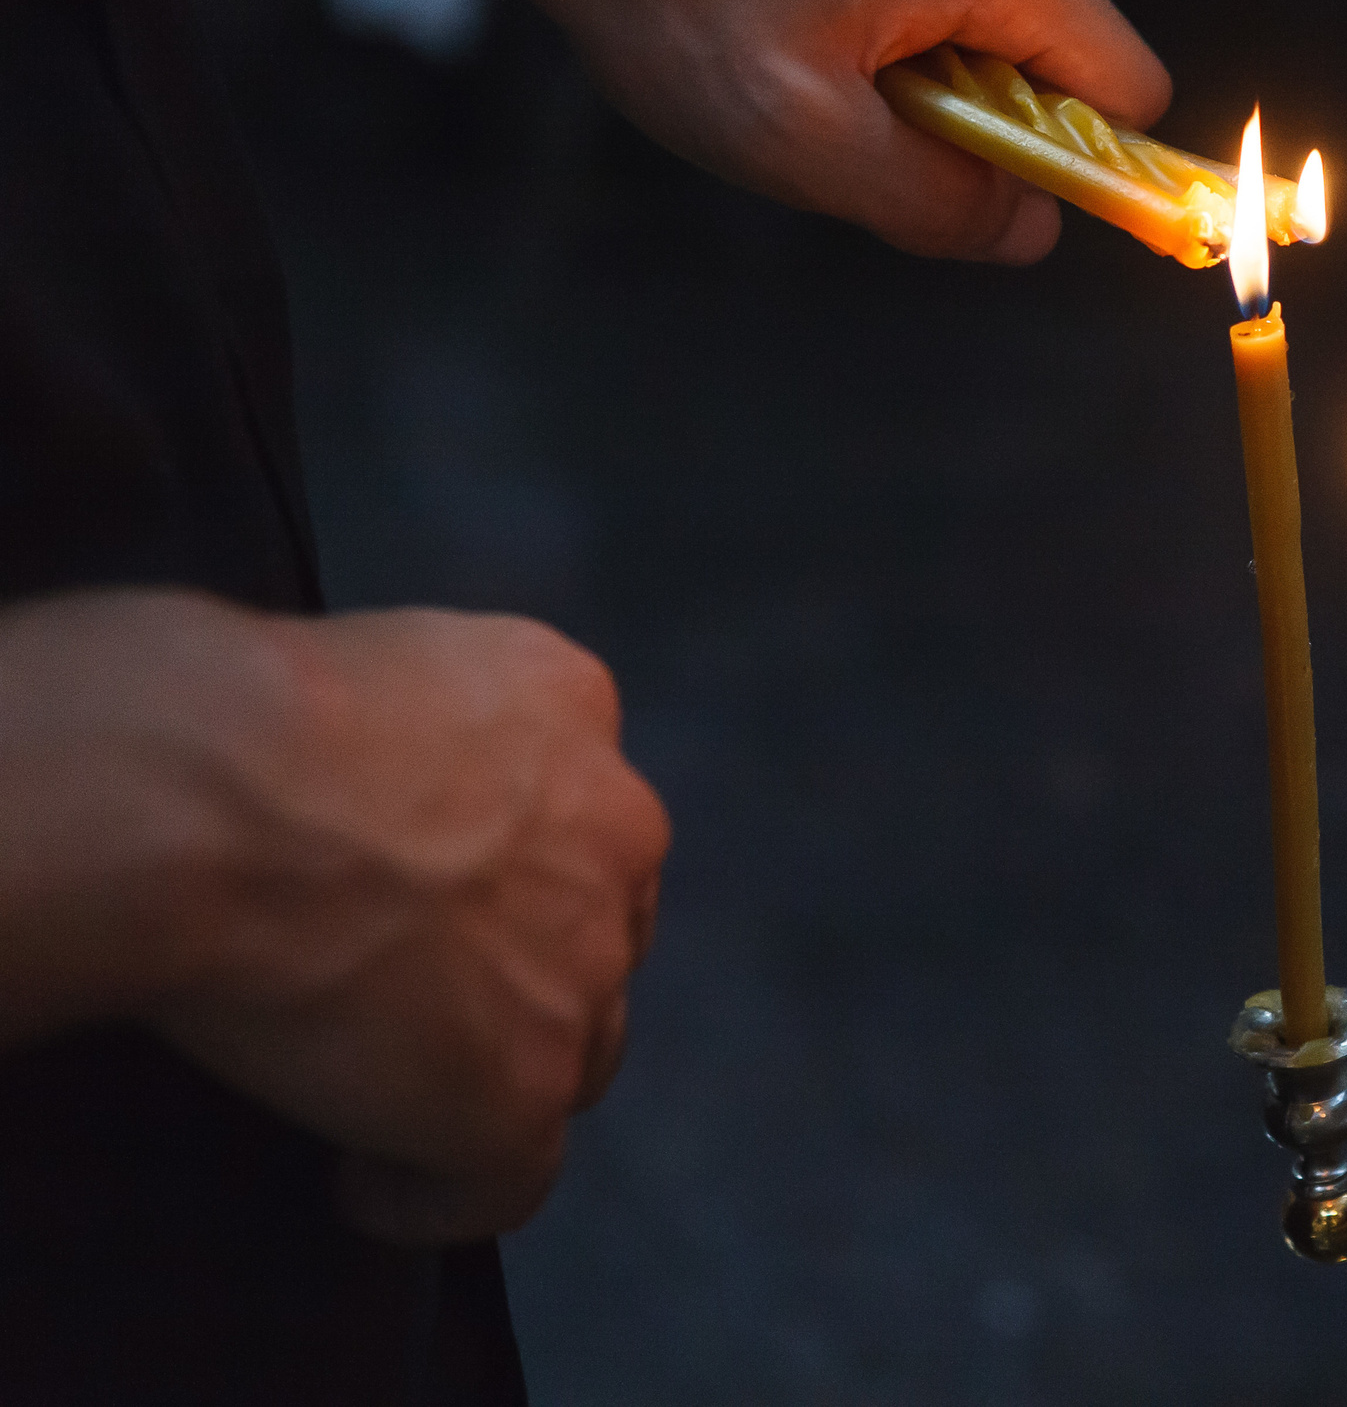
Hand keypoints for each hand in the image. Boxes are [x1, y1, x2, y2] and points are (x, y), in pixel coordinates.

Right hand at [0, 591, 667, 1242]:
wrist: (214, 799)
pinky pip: (507, 1178)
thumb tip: (361, 790)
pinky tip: (370, 1191)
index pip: (576, 800)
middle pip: (597, 927)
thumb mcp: (371, 667)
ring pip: (574, 1048)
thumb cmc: (231, 717)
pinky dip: (440, 1196)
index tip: (441, 899)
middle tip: (422, 1006)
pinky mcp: (527, 1086)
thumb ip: (419, 729)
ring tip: (391, 1102)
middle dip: (531, 970)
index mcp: (568, 704)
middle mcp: (613, 829)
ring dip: (498, 1077)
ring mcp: (583, 967)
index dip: (514, 862)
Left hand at [443, 0, 1171, 262]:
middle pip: (1063, 66)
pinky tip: (798, 24)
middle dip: (980, 127)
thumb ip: (939, 203)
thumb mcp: (803, 140)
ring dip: (923, 84)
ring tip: (810, 64)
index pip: (1127, 92)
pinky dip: (887, 34)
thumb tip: (1032, 231)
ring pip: (997, 35)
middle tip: (854, 123)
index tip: (992, 199)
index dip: (1084, 169)